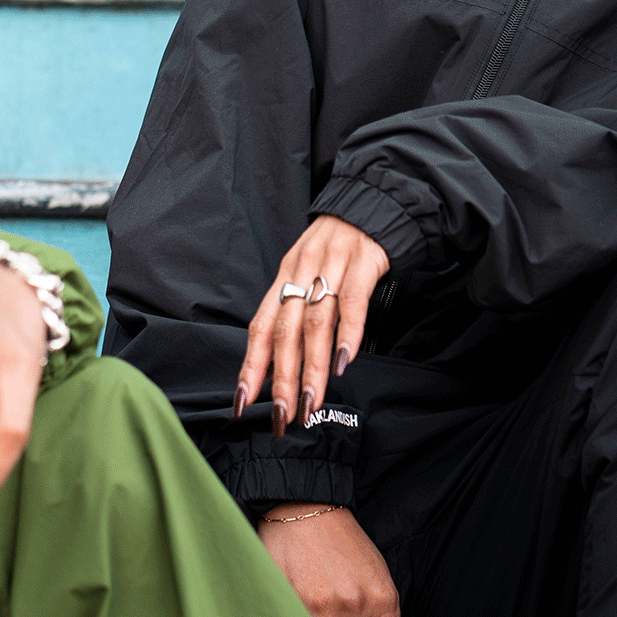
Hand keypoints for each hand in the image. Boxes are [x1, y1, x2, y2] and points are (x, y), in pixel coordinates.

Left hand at [236, 215, 389, 435]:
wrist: (372, 201)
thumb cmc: (338, 247)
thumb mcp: (308, 273)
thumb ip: (296, 312)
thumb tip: (282, 363)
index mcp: (284, 278)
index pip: (260, 327)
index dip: (251, 366)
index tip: (244, 402)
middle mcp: (300, 272)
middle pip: (284, 331)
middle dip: (281, 378)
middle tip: (282, 415)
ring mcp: (331, 266)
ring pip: (315, 322)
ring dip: (311, 367)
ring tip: (311, 401)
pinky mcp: (363, 262)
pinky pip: (352, 301)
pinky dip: (347, 333)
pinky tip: (343, 361)